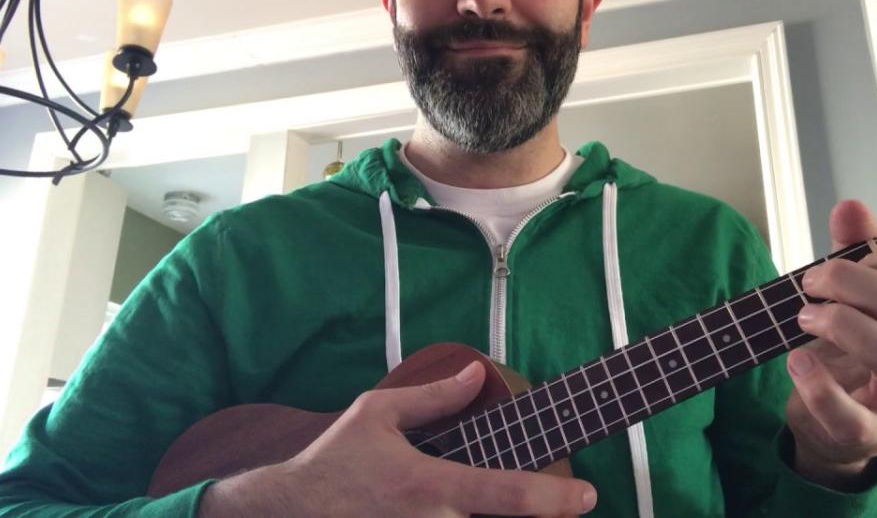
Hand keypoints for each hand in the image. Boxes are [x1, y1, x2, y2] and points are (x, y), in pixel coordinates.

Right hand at [199, 361, 596, 516]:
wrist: (288, 511)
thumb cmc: (334, 461)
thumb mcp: (376, 413)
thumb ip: (431, 397)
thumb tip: (476, 374)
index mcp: (428, 485)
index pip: (505, 494)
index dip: (553, 498)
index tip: (588, 496)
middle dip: (539, 515)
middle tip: (568, 503)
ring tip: (527, 505)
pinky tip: (479, 512)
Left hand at [784, 200, 876, 489]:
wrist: (835, 424)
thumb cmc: (856, 350)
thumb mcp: (856, 297)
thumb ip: (857, 250)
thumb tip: (850, 207)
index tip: (854, 260)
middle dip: (849, 282)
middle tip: (810, 284)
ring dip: (839, 324)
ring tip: (804, 319)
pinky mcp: (875, 436)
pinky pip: (850, 413)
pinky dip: (816, 384)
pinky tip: (796, 361)